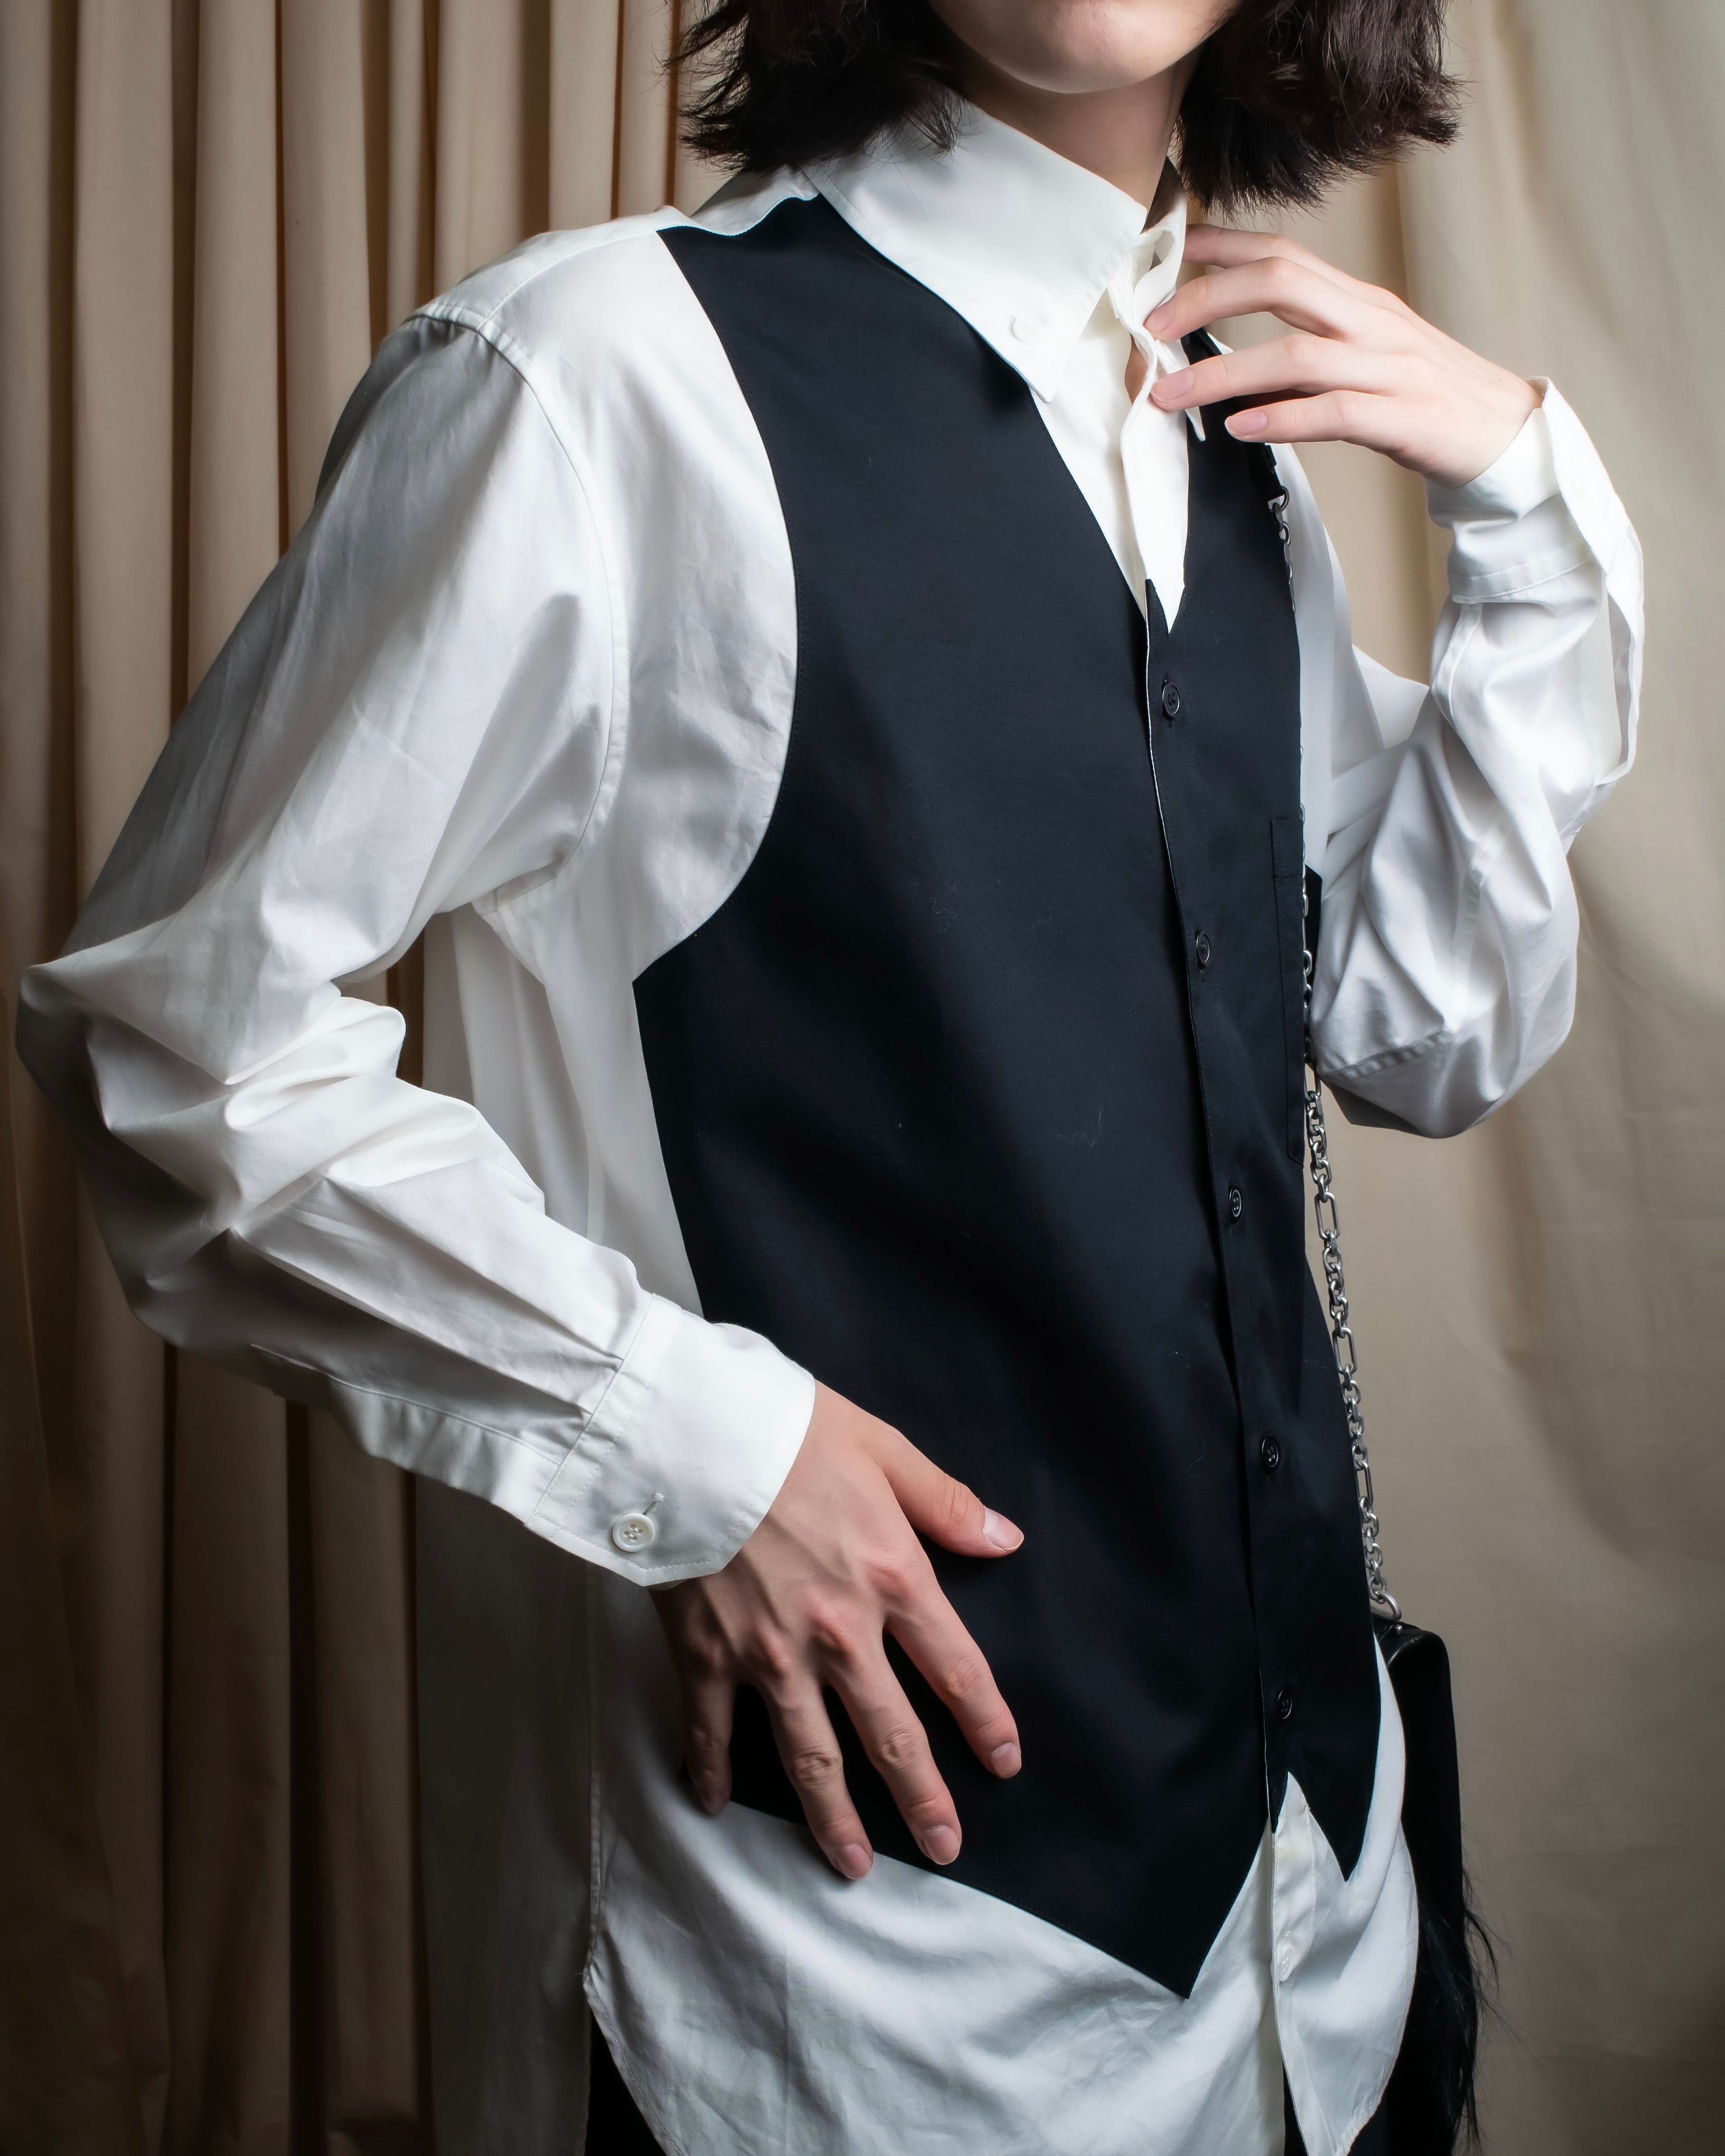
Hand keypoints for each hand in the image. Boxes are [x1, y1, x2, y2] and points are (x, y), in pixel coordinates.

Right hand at [652, 1382, 1023, 1879]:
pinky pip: (711, 1733)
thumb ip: (945, 1503)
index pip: (958, 1670)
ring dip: (834, 1818)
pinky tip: (716, 1809)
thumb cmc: (785, 1428)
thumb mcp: (883, 1448)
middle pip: (892, 1735)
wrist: (684, 1431)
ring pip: (811, 1758)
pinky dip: (713, 1774)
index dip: (987, 1722)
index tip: (1003, 1763)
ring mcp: (768, 1656)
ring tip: (853, 1866)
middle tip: (945, 1849)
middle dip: (923, 1800)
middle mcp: (839, 1634)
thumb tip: (1007, 1539)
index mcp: (893, 1579)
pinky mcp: (705, 1657)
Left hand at [1145, 225, 1539, 489]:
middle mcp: (1371, 322)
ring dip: (1224, 373)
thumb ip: (1307, 347)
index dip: (1223, 248)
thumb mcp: (1363, 355)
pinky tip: (1242, 427)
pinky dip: (1282, 418)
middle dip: (1209, 297)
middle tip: (1153, 327)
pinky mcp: (1402, 416)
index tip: (1169, 250)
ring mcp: (1389, 367)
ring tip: (1171, 395)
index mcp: (1358, 301)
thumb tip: (1234, 359)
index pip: (1284, 254)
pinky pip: (1334, 412)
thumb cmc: (1424, 396)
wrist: (1504, 433)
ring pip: (1296, 354)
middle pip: (1283, 281)